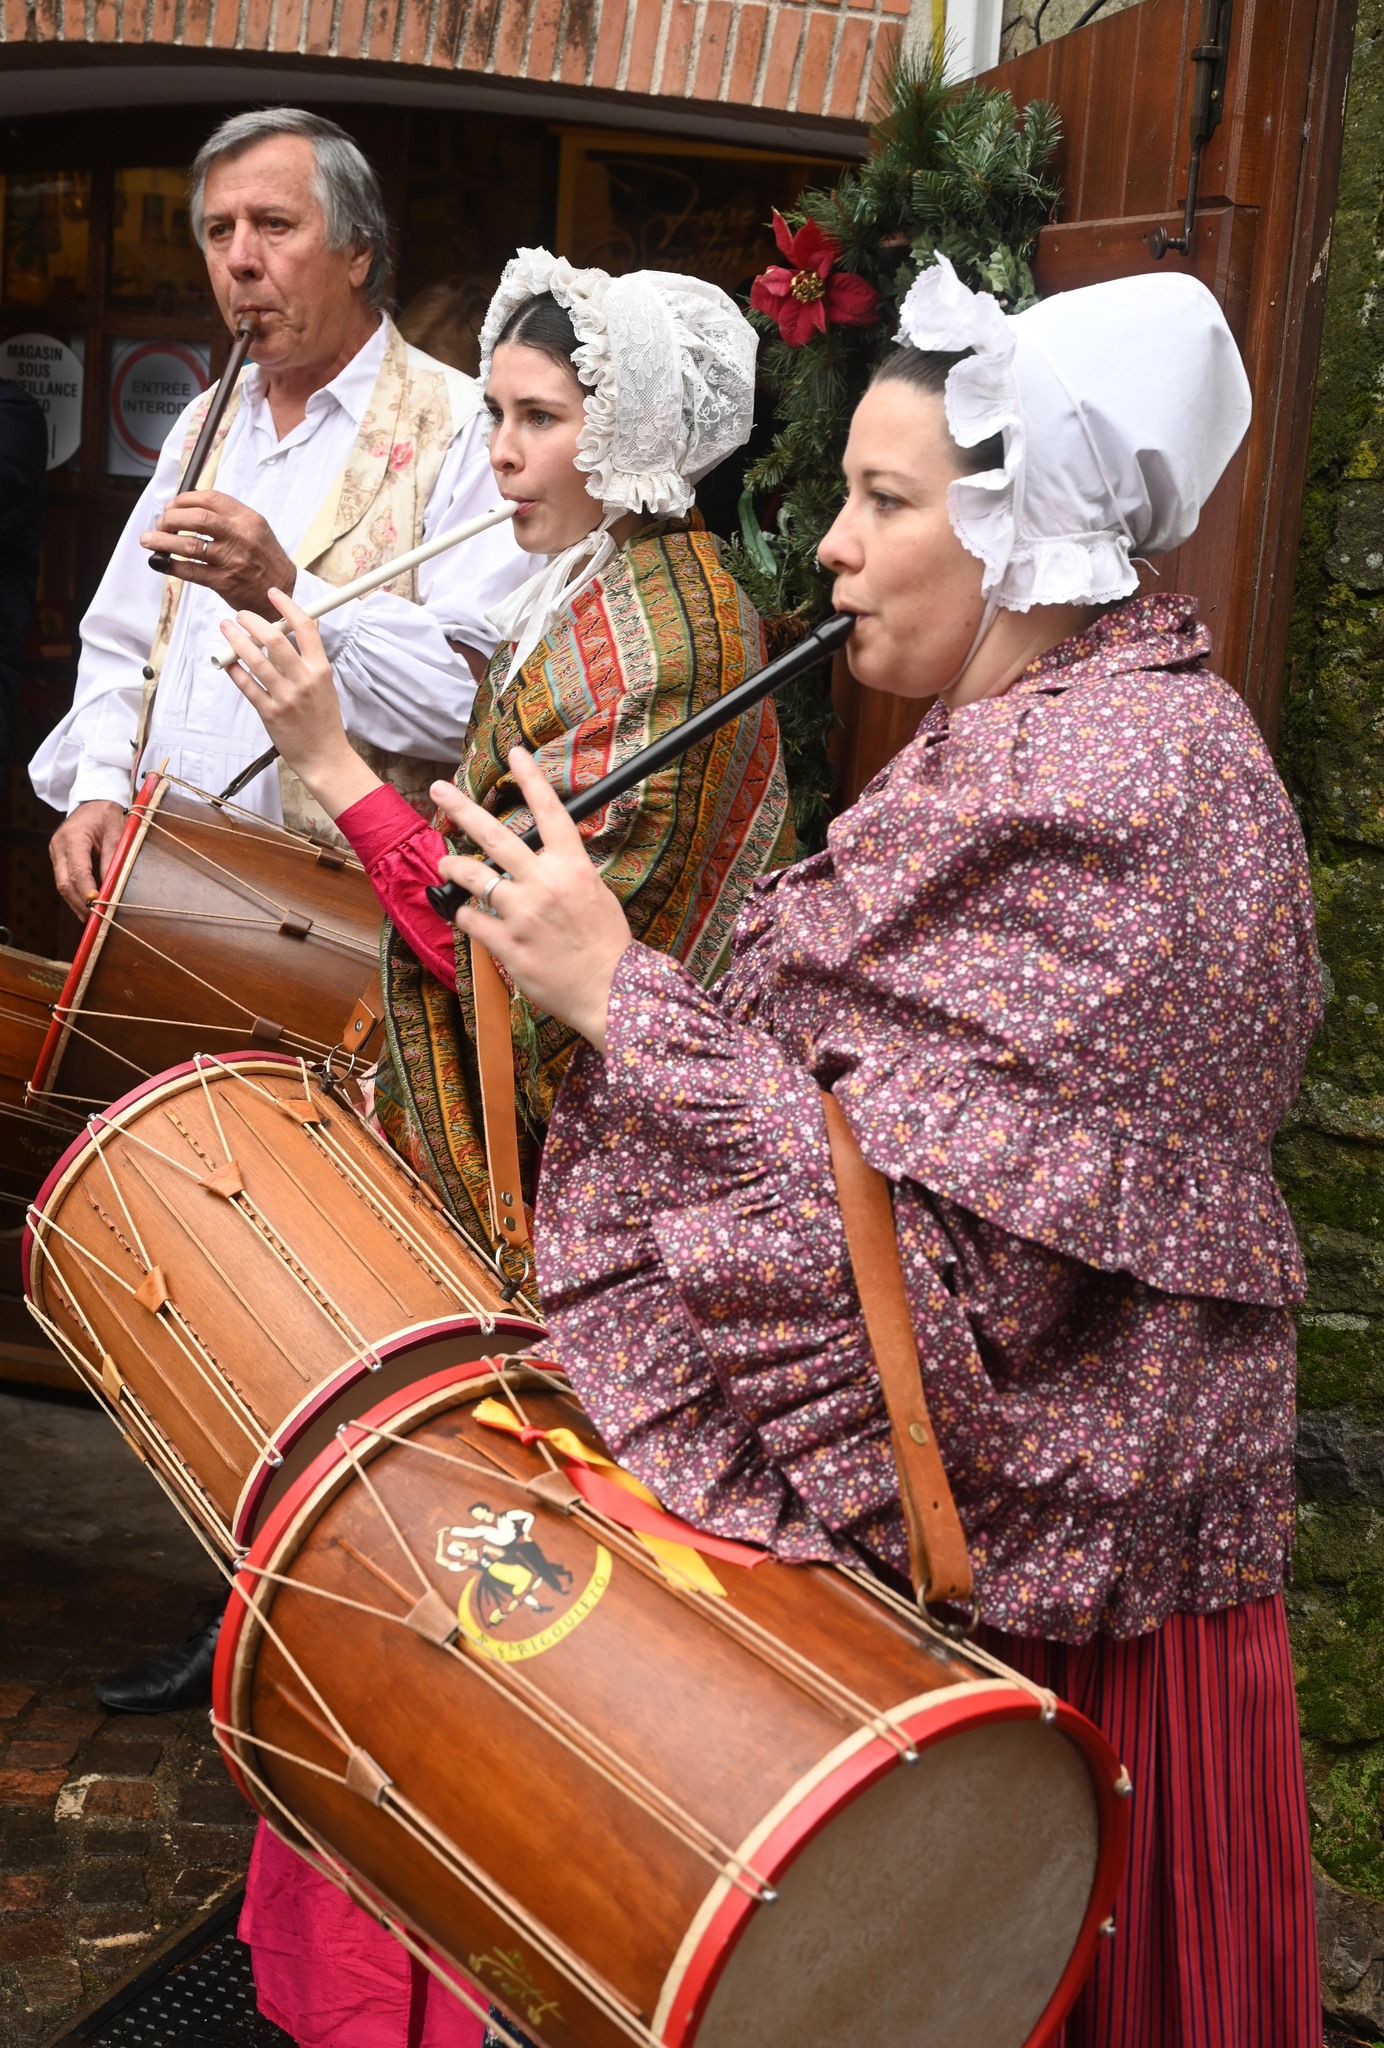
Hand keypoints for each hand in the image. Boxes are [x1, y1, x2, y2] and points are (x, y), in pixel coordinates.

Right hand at [49, 800, 124, 916]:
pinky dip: (75, 893)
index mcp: (72, 837)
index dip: (86, 889)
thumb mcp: (116, 832)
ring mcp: (56, 853)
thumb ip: (113, 858)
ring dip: (76, 902)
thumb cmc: (106, 814)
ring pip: (62, 884)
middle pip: (64, 882)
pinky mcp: (59, 859)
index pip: (77, 869)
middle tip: (94, 918)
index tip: (96, 904)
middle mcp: (59, 846)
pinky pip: (65, 879)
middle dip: (78, 902)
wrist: (93, 801)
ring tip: (91, 917)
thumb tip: (112, 884)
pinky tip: (86, 905)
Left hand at [140, 489, 295, 613]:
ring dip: (162, 541)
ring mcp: (232, 560)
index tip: (172, 506)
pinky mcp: (224, 582)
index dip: (184, 500)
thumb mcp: (255, 529)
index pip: (210, 499)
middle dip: (170, 518)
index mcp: (247, 519)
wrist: (280, 590)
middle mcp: (240, 536)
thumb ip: (227, 517)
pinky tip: (161, 562)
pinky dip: (171, 566)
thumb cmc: (264, 559)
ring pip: (189, 545)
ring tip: (149, 540)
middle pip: (197, 518)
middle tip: (160, 523)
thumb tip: (188, 509)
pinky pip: (191, 571)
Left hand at [219, 588, 380, 818]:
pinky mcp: (269, 713)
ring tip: (226, 629)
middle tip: (240, 614)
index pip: (305, 627)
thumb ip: (311, 657)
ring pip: (255, 660)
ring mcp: (286, 697)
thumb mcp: (325, 684)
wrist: (325, 756)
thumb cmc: (323, 720)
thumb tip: (300, 627)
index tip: (272, 594)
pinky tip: (227, 660)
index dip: (287, 606)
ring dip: (236, 640)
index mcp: (321, 669)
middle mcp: (304, 680)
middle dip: (252, 620)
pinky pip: (246, 686)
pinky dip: (234, 670)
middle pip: (274, 638)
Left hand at [433, 749, 631, 1052]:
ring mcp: (523, 914)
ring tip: (444, 860)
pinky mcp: (508, 945)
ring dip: (453, 864)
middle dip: (463, 809)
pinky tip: (464, 913)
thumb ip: (568, 872)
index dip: (531, 779)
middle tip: (440, 790)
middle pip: (496, 836)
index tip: (514, 754)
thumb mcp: (596, 895)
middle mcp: (545, 884)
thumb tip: (545, 857)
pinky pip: (473, 921)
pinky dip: (465, 914)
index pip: (550, 812)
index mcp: (573, 868)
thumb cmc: (608, 945)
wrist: (610, 991)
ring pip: (474, 877)